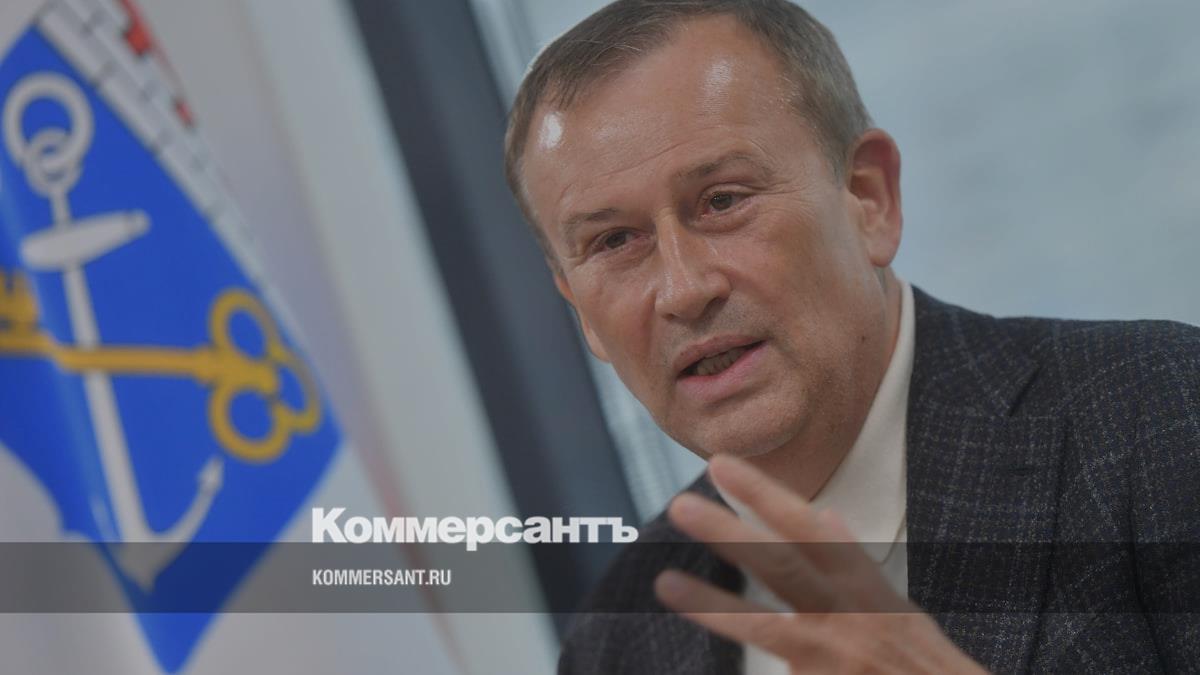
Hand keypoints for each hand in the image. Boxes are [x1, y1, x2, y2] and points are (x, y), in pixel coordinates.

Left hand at [653, 454, 985, 673]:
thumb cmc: (923, 666)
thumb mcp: (900, 609)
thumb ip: (856, 566)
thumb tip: (830, 518)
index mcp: (864, 589)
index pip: (807, 530)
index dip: (764, 495)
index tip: (721, 464)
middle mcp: (848, 617)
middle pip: (782, 567)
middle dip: (730, 533)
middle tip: (681, 505)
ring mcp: (833, 658)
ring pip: (764, 626)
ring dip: (711, 604)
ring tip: (665, 581)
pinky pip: (775, 673)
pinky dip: (747, 648)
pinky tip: (705, 623)